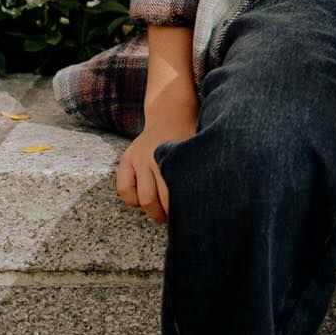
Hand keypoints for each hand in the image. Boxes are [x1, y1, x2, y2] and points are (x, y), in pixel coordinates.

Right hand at [116, 105, 196, 223]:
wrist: (170, 115)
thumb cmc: (190, 139)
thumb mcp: (198, 151)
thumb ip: (199, 172)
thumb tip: (211, 199)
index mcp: (174, 156)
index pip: (176, 192)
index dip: (183, 209)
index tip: (191, 217)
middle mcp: (154, 158)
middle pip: (157, 199)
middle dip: (168, 215)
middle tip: (178, 220)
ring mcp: (138, 159)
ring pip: (142, 198)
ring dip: (153, 211)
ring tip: (163, 214)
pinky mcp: (126, 159)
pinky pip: (124, 189)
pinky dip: (132, 200)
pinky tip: (143, 201)